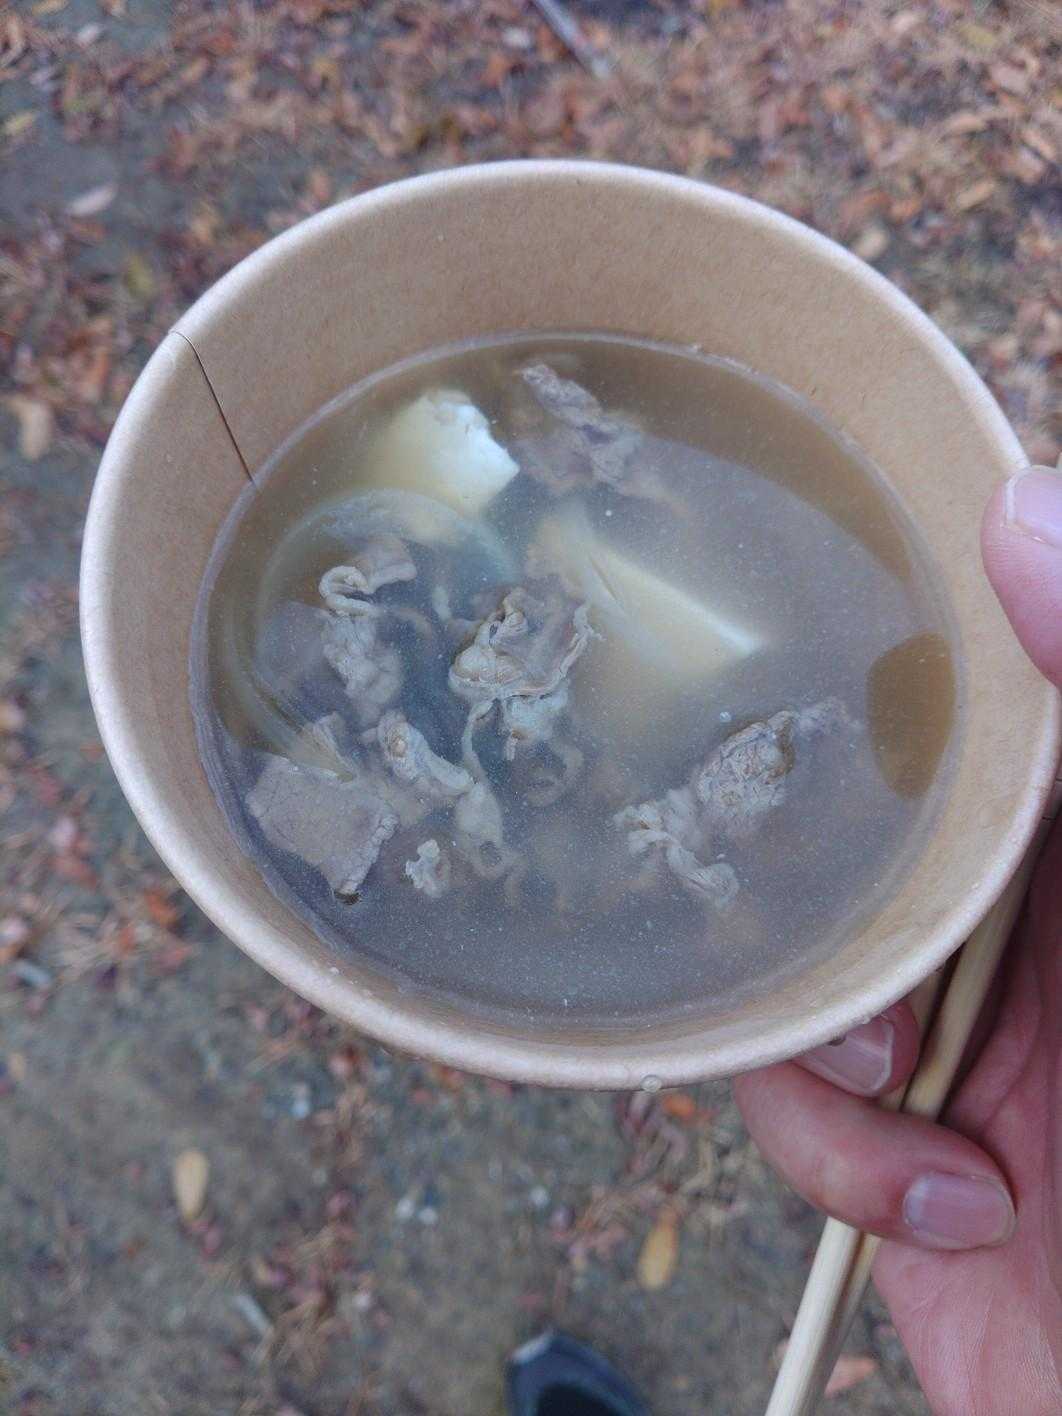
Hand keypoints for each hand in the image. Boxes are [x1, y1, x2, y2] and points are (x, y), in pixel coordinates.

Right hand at [735, 466, 1061, 1415]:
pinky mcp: (892, 1126)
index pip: (967, 679)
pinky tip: (942, 1187)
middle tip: (833, 885)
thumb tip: (1020, 504)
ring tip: (895, 1076)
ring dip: (816, 1017)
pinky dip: (832, 1145)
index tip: (793, 585)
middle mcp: (1022, 895)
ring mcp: (955, 1010)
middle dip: (819, 850)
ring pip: (796, 935)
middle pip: (854, 798)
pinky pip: (787, 1084)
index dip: (888, 629)